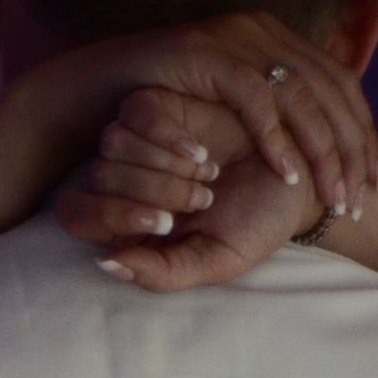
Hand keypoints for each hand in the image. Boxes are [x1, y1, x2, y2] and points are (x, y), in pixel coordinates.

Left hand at [57, 87, 324, 290]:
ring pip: (112, 141)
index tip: (162, 225)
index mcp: (129, 219)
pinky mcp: (164, 104)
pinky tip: (199, 150)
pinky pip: (135, 109)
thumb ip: (161, 272)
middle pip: (98, 176)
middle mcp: (127, 177)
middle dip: (151, 191)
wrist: (300, 180)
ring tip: (207, 176)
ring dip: (160, 163)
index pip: (77, 214)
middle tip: (201, 200)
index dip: (110, 217)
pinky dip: (165, 133)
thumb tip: (105, 264)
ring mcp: (143, 139)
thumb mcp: (213, 260)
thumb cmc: (257, 225)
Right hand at [61, 11, 377, 219]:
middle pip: (333, 93)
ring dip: (322, 153)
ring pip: (303, 98)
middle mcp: (266, 31)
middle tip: (359, 200)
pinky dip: (276, 140)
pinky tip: (288, 177)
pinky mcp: (211, 54)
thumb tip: (320, 139)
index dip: (365, 136)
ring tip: (331, 197)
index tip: (376, 185)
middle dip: (352, 151)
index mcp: (280, 39)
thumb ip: (274, 112)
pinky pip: (257, 100)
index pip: (342, 86)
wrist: (102, 88)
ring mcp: (239, 38)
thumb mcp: (231, 109)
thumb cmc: (167, 108)